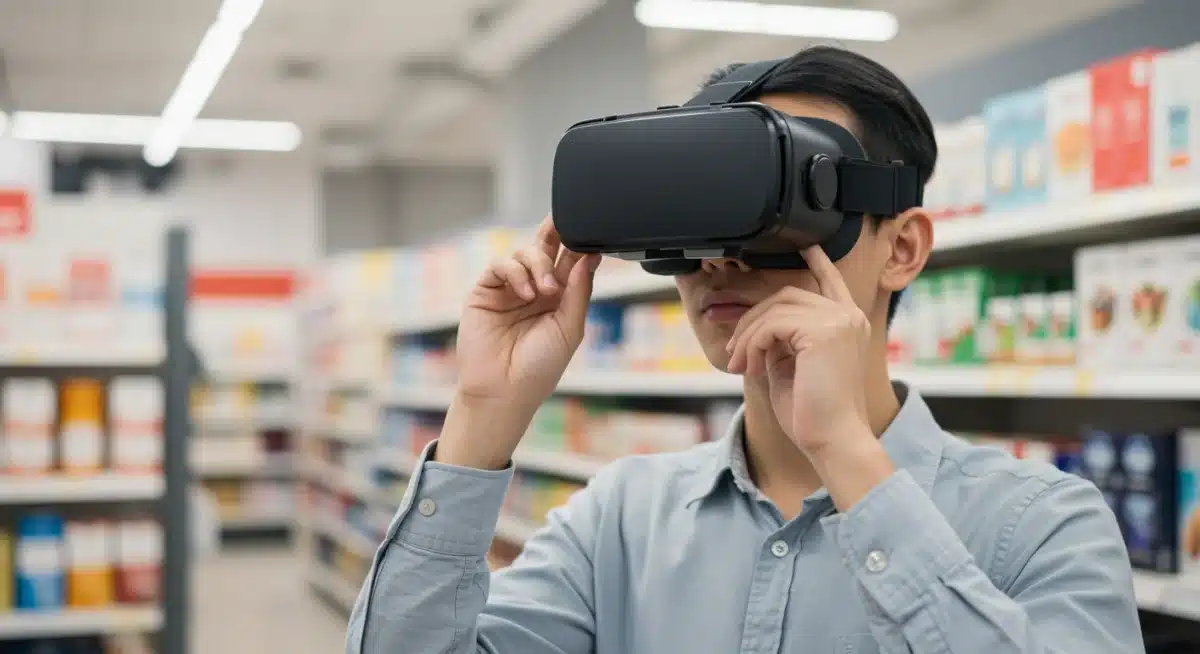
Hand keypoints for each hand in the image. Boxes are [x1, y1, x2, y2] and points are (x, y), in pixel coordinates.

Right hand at [439, 217, 599, 468]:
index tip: (592, 237)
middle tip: (564, 222)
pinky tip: (526, 293)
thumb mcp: (570, 329)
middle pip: (547, 248)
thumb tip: (588, 257)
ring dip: (538, 264)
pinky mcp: (486, 291)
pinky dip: (516, 272)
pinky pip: (501, 265)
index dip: (580, 246)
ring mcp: (510, 288)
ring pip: (525, 253)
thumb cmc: (539, 368)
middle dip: (556, 232)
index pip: (571, 263)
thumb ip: (579, 292)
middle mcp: (535, 288)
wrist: (504, 391)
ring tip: (545, 291)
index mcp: (560, 298)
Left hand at [725, 246, 871, 453]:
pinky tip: (747, 365)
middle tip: (734, 352)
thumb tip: (756, 328)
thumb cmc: (812, 414)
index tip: (807, 248)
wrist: (832, 440)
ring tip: (738, 364)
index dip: (818, 262)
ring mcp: (839, 320)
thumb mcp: (791, 367)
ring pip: (775, 308)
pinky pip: (772, 324)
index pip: (831, 281)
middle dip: (752, 319)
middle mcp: (848, 316)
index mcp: (848, 324)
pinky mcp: (824, 331)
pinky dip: (752, 343)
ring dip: (747, 335)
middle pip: (786, 294)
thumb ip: (780, 341)